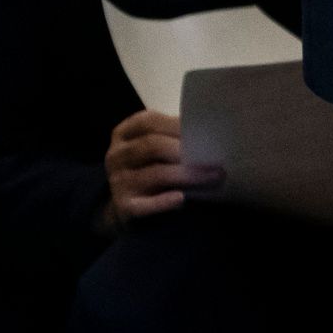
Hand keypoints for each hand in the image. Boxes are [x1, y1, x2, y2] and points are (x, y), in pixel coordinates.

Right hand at [103, 108, 216, 224]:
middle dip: (186, 150)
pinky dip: (164, 202)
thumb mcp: (154, 149)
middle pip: (153, 146)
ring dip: (187, 175)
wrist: (127, 210)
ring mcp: (118, 182)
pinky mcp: (124, 208)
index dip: (176, 126)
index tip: (205, 132)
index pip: (148, 122)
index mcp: (124, 134)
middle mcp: (117, 155)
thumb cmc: (149, 170)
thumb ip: (171, 137)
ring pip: (155, 174)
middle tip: (215, 157)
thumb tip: (207, 131)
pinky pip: (145, 205)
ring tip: (214, 176)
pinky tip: (182, 199)